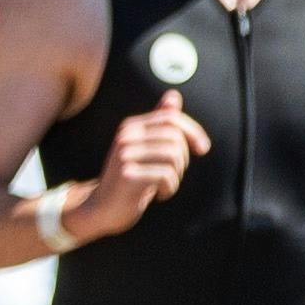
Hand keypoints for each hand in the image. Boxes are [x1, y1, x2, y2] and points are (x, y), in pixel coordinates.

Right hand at [53, 92, 199, 245]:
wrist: (102, 208)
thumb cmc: (129, 178)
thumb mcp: (145, 148)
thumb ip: (158, 122)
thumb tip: (173, 96)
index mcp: (131, 126)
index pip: (171, 117)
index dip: (193, 131)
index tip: (203, 148)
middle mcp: (126, 136)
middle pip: (175, 137)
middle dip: (183, 158)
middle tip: (172, 174)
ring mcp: (125, 154)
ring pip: (173, 156)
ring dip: (176, 175)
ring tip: (165, 185)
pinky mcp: (127, 175)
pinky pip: (166, 176)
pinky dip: (170, 188)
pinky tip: (159, 195)